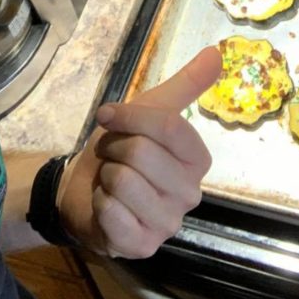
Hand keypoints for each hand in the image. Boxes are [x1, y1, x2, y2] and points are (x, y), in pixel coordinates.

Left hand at [57, 45, 220, 257]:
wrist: (81, 188)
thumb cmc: (120, 148)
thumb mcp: (149, 110)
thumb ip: (185, 85)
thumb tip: (217, 52)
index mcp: (197, 159)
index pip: (169, 127)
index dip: (131, 116)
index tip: (107, 115)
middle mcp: (190, 193)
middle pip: (142, 153)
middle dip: (114, 147)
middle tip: (113, 156)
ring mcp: (168, 223)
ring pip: (124, 181)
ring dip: (105, 175)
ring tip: (110, 180)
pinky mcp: (142, 246)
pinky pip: (112, 212)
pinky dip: (99, 202)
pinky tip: (106, 206)